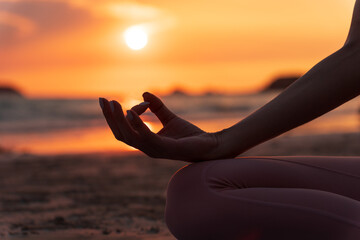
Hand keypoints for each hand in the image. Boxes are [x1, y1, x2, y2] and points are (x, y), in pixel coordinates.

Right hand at [99, 92, 224, 160]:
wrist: (210, 146)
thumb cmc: (190, 135)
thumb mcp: (170, 118)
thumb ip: (157, 107)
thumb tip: (144, 93)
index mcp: (146, 142)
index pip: (125, 130)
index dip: (122, 115)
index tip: (135, 101)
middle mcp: (147, 148)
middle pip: (121, 134)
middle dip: (110, 117)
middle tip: (102, 100)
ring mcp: (154, 150)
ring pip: (128, 136)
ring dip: (118, 119)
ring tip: (113, 103)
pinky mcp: (164, 148)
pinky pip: (145, 137)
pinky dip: (137, 124)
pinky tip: (131, 112)